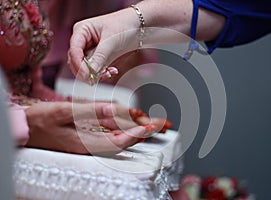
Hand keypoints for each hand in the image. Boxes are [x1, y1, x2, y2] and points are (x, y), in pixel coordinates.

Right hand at [25, 101, 156, 154]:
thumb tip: (113, 109)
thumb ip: (89, 111)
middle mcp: (90, 145)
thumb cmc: (40, 121)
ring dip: (133, 130)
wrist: (25, 129)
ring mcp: (88, 142)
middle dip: (141, 133)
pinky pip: (107, 133)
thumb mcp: (63, 112)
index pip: (118, 141)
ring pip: (117, 137)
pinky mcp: (85, 137)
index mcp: (85, 142)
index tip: (151, 127)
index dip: (136, 135)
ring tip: (149, 122)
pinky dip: (120, 128)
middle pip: (122, 141)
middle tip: (159, 124)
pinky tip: (128, 122)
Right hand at [67, 8, 139, 83]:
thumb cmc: (124, 25)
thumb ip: (100, 56)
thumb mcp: (111, 40)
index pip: (74, 50)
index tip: (86, 74)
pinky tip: (111, 71)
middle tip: (94, 80)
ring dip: (95, 74)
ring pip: (84, 67)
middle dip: (85, 71)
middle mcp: (83, 40)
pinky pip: (94, 69)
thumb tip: (91, 71)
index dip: (78, 64)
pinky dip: (102, 73)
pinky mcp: (98, 57)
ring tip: (108, 74)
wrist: (137, 27)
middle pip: (75, 61)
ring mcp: (90, 49)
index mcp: (82, 30)